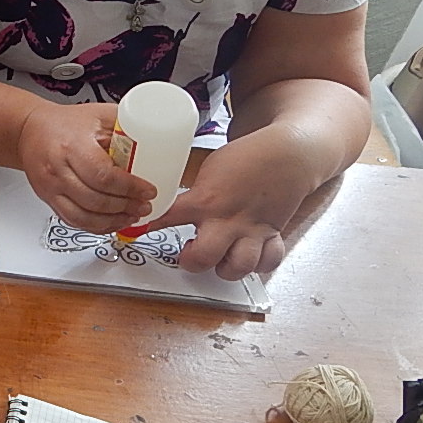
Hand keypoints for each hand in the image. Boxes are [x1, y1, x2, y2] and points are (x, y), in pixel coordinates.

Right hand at [16, 102, 153, 232]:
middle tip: (145, 206)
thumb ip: (126, 126)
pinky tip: (112, 223)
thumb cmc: (64, 122)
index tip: (148, 190)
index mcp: (72, 145)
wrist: (29, 131)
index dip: (129, 187)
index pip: (102, 174)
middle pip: (95, 199)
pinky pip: (73, 221)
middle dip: (125, 207)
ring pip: (84, 216)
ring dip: (112, 221)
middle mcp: (58, 169)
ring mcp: (51, 188)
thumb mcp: (98, 114)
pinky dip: (96, 227)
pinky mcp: (48, 199)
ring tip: (132, 216)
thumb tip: (158, 137)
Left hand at [146, 137, 310, 279]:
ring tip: (219, 258)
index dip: (149, 225)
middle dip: (191, 262)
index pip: (169, 216)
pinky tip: (248, 257)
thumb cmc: (246, 158)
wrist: (288, 154)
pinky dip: (258, 265)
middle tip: (188, 253)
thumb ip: (192, 193)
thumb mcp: (209, 170)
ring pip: (238, 266)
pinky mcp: (272, 234)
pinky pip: (268, 262)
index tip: (134, 231)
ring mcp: (252, 230)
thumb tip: (166, 201)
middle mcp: (228, 219)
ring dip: (225, 268)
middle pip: (204, 256)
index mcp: (207, 200)